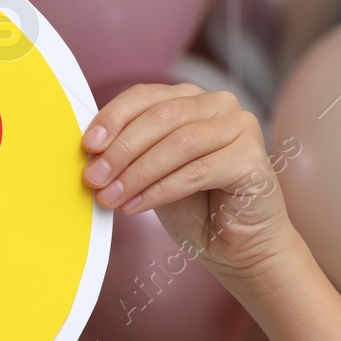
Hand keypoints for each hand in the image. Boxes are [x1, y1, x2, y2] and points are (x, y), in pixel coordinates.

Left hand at [81, 83, 300, 285]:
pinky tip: (136, 206)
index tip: (88, 146)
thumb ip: (129, 153)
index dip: (113, 118)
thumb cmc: (192, 206)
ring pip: (179, 143)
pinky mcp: (252, 157)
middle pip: (161, 117)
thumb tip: (90, 152)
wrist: (234, 245)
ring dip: (137, 173)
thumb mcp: (150, 172)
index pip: (144, 96)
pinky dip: (160, 190)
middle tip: (94, 178)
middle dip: (121, 150)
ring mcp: (240, 126)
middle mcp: (218, 103)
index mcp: (189, 98)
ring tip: (111, 198)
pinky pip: (197, 171)